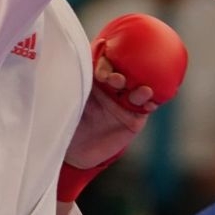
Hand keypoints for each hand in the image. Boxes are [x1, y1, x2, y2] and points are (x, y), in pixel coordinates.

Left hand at [65, 51, 153, 168]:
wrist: (76, 152)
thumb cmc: (67, 123)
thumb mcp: (65, 103)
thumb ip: (68, 87)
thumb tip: (63, 68)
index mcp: (95, 79)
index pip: (103, 63)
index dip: (104, 65)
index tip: (100, 75)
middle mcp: (112, 87)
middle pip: (125, 72)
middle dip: (124, 74)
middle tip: (117, 81)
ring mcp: (125, 102)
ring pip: (138, 89)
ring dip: (142, 89)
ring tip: (143, 91)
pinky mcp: (135, 118)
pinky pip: (146, 107)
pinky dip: (151, 103)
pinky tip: (152, 103)